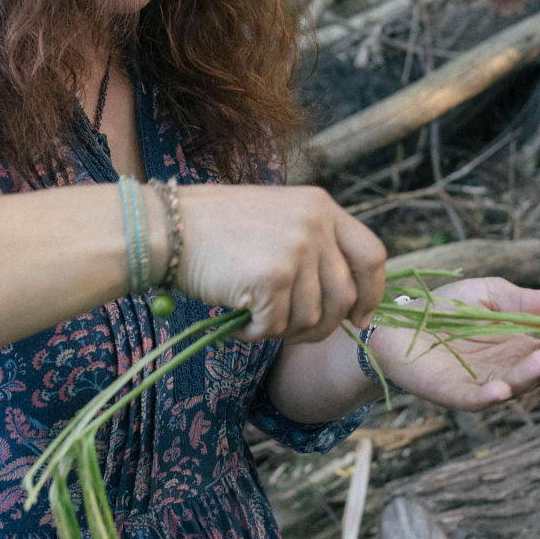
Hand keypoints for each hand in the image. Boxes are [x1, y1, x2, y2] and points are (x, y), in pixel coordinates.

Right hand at [177, 184, 385, 343]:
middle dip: (320, 326)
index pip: (372, 255)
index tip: (358, 318)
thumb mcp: (277, 216)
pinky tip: (235, 319)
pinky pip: (277, 328)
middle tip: (287, 329)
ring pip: (312, 319)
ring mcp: (296, 250)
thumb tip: (347, 300)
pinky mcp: (272, 279)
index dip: (371, 294)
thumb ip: (313, 244)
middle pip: (345, 298)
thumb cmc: (213, 227)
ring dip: (282, 329)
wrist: (166, 227)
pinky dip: (255, 333)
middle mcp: (315, 224)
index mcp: (321, 205)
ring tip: (251, 315)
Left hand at [371, 277, 539, 410]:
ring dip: (534, 373)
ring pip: (516, 384)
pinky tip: (504, 390)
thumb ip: (525, 302)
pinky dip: (490, 396)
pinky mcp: (453, 393)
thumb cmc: (446, 308)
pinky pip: (475, 399)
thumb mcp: (490, 295)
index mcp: (521, 346)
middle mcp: (508, 369)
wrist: (395, 321)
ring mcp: (483, 384)